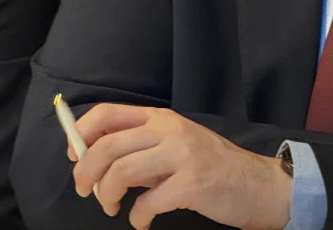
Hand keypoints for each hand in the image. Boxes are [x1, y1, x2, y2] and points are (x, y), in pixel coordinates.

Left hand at [68, 104, 291, 229]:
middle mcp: (170, 130)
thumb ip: (141, 147)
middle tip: (85, 192)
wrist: (258, 185)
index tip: (75, 156)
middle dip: (86, 173)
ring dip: (107, 196)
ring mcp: (183, 155)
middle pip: (108, 145)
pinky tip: (142, 221)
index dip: (81, 134)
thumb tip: (94, 158)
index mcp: (161, 118)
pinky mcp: (192, 183)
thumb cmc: (212, 168)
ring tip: (113, 208)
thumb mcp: (175, 146)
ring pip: (121, 172)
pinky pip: (148, 202)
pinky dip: (137, 217)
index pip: (108, 113)